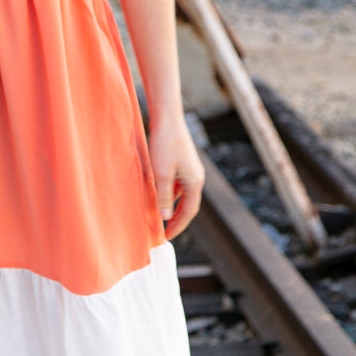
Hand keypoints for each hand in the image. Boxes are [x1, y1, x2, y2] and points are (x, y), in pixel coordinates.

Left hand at [147, 116, 204, 240]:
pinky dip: (170, 194)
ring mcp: (191, 170)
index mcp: (195, 182)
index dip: (178, 226)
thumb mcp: (161, 174)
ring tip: (159, 216)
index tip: (167, 237)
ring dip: (172, 207)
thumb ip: (163, 198)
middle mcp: (196, 178)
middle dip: (177, 219)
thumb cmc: (164, 144)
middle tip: (164, 232)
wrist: (167, 118)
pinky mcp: (183, 163)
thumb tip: (166, 217)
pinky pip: (178, 185)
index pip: (189, 212)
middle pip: (188, 205)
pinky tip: (158, 196)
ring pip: (183, 195)